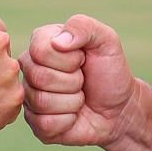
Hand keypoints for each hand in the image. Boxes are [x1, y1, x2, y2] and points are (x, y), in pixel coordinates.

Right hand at [18, 14, 138, 148]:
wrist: (121, 109)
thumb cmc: (110, 72)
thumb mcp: (106, 41)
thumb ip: (83, 27)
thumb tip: (57, 41)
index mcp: (42, 43)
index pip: (40, 50)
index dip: (68, 59)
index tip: (82, 60)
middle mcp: (31, 69)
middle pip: (39, 77)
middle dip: (73, 81)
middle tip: (83, 81)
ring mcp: (30, 97)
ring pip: (41, 101)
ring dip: (72, 101)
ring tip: (80, 97)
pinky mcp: (36, 123)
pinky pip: (45, 123)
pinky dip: (68, 121)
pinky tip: (73, 115)